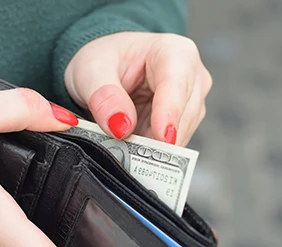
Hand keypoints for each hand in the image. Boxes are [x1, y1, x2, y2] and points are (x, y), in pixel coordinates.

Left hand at [65, 32, 211, 145]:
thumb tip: (121, 126)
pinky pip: (173, 143)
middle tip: (135, 160)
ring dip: (156, 148)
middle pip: (185, 114)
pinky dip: (154, 151)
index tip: (161, 138)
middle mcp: (190, 76)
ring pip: (182, 133)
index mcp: (173, 51)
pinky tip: (137, 153)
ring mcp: (189, 101)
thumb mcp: (91, 71)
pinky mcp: (182, 121)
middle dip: (161, 139)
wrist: (106, 68)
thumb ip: (104, 96)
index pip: (177, 83)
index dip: (170, 112)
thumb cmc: (104, 60)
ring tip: (129, 154)